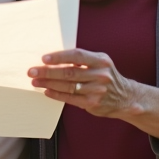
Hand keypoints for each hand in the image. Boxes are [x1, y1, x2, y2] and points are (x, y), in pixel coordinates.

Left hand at [28, 49, 158, 139]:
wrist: (126, 97)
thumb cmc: (107, 77)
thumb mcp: (100, 63)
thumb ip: (82, 60)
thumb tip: (54, 58)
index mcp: (101, 61)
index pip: (77, 56)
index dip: (59, 56)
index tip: (44, 58)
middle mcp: (100, 75)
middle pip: (69, 72)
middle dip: (48, 72)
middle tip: (32, 71)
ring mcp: (97, 90)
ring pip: (67, 86)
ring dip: (48, 83)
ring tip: (35, 81)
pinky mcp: (92, 103)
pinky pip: (70, 98)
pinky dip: (56, 94)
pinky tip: (46, 91)